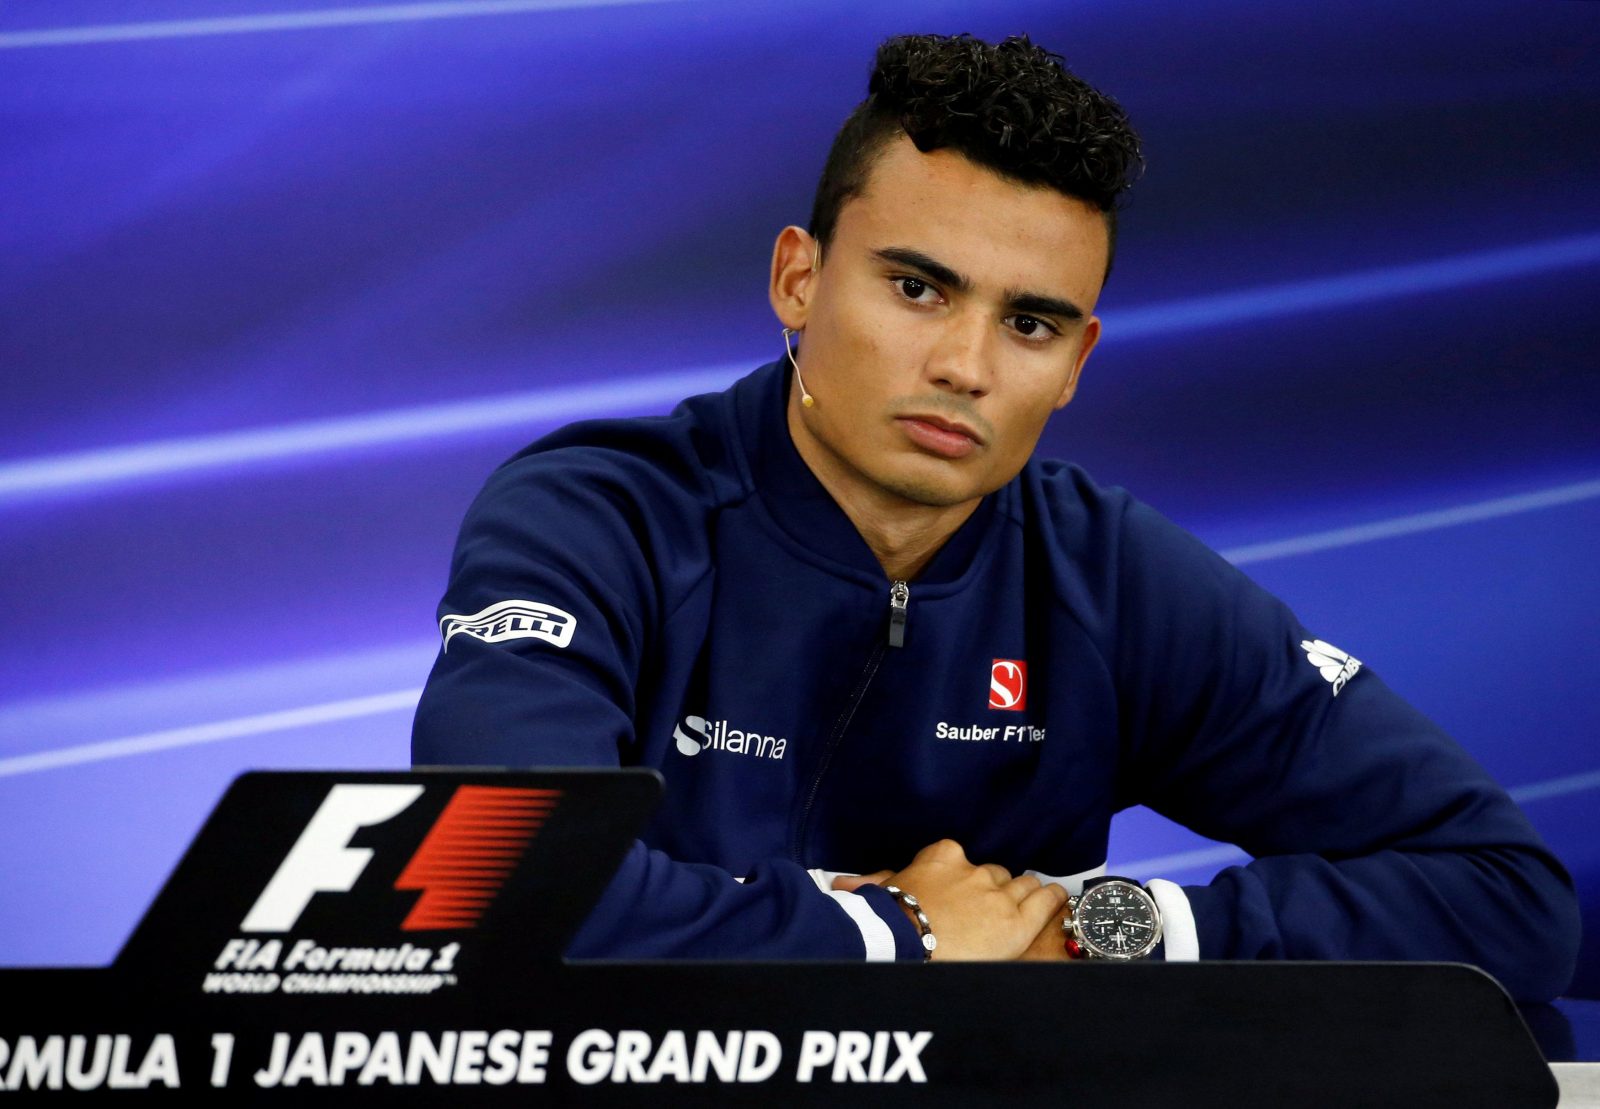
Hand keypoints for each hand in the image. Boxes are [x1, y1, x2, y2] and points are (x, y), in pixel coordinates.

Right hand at [833, 840, 1066, 960]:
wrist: (904, 943)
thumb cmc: (888, 919)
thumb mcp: (880, 893)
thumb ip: (873, 883)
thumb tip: (842, 884)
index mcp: (943, 857)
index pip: (963, 858)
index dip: (966, 875)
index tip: (963, 885)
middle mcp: (975, 871)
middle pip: (995, 873)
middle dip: (994, 887)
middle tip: (989, 904)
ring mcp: (998, 895)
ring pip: (1022, 885)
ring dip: (1025, 892)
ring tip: (1029, 898)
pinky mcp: (1018, 920)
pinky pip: (1044, 900)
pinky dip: (1053, 897)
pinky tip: (1057, 896)